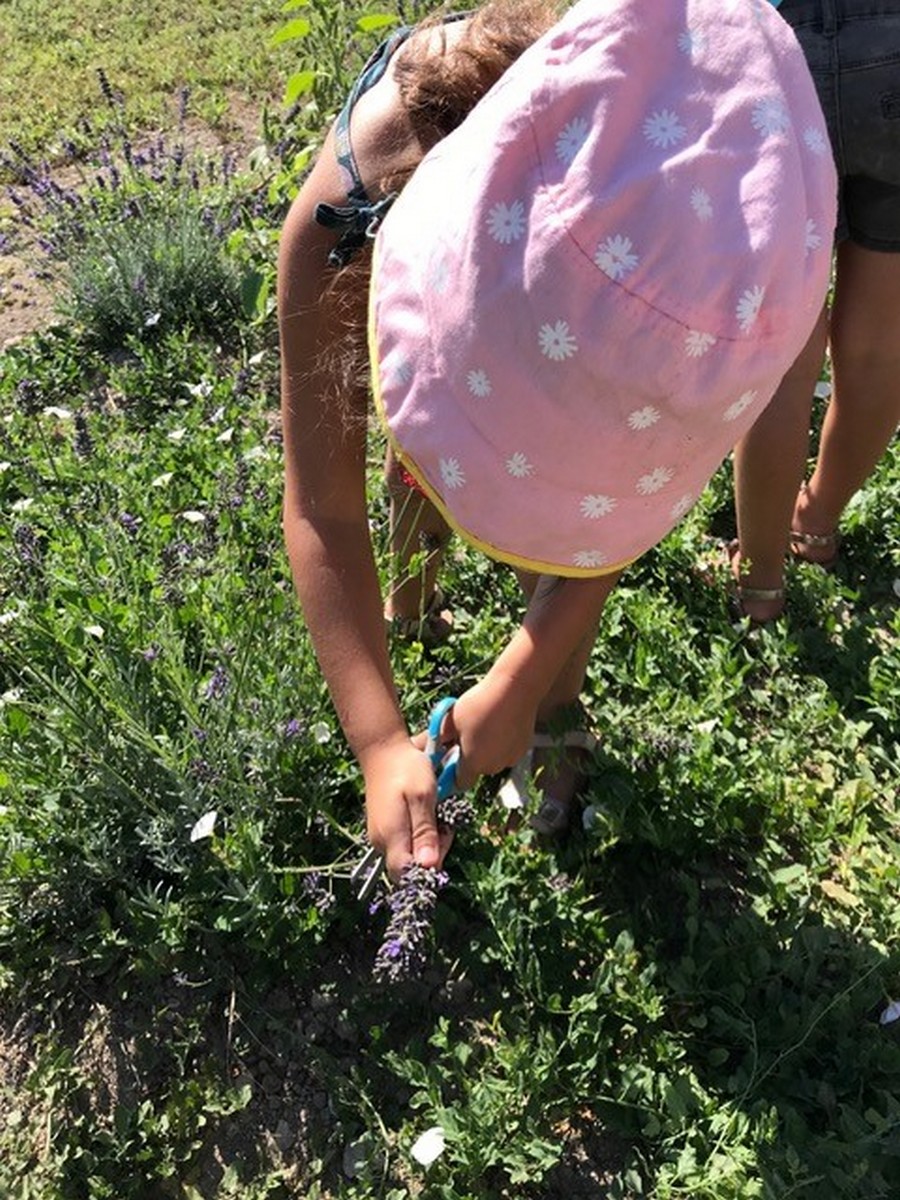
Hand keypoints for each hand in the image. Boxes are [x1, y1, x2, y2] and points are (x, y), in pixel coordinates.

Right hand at [362, 738, 452, 879]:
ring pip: (409, 855)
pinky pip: (405, 842)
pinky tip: (427, 814)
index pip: (408, 875)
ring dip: (428, 842)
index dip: (429, 868)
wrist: (384, 751)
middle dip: (433, 853)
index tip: (443, 841)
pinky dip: (420, 834)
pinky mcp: (385, 828)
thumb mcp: (423, 797)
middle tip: (444, 823)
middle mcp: (382, 842)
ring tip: (437, 814)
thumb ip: (425, 832)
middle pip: (410, 867)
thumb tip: (429, 866)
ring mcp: (381, 836)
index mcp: (390, 837)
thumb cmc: (406, 769)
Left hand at [435, 674, 537, 789]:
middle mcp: (494, 767)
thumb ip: (435, 739)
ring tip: (481, 725)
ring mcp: (511, 758)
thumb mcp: (450, 720)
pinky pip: (507, 750)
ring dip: (485, 749)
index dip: (451, 773)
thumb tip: (420, 746)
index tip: (447, 760)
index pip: (459, 782)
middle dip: (468, 757)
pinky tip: (497, 724)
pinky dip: (501, 742)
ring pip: (492, 759)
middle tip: (463, 735)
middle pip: (476, 769)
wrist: (514, 689)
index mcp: (474, 764)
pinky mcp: (523, 747)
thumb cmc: (479, 704)